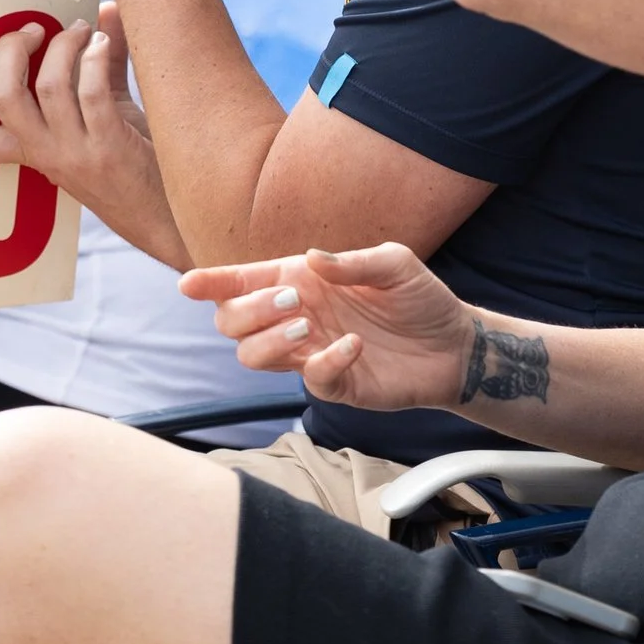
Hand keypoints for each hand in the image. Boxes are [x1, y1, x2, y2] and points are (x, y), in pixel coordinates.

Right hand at [0, 0, 183, 259]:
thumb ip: (100, 64)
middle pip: (2, 96)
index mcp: (34, 153)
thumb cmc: (140, 160)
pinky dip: (94, 57)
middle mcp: (47, 156)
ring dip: (63, 46)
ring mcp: (76, 154)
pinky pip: (89, 91)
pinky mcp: (109, 147)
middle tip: (35, 29)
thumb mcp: (109, 115)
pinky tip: (104, 41)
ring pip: (48, 86)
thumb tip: (102, 11)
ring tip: (83, 31)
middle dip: (12, 50)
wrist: (177, 213)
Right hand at [180, 243, 477, 411]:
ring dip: (269, 340)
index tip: (188, 285)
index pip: (241, 283)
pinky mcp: (334, 383)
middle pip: (231, 321)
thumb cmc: (420, 298)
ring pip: (251, 356)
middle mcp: (296, 317)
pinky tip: (354, 346)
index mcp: (300, 281)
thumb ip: (351, 261)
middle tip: (293, 300)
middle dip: (248, 310)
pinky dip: (325, 362)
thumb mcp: (394, 263)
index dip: (211, 283)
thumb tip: (308, 260)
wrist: (454, 344)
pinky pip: (309, 379)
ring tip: (308, 325)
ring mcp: (310, 353)